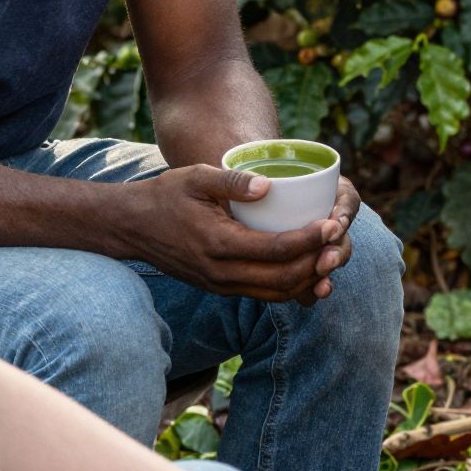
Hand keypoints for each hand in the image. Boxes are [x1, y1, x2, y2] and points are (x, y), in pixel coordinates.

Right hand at [118, 167, 355, 302]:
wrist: (131, 227)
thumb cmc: (165, 195)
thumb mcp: (195, 177)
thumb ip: (231, 180)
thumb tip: (269, 185)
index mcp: (218, 244)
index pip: (276, 250)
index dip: (310, 239)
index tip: (332, 223)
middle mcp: (221, 273)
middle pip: (283, 279)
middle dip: (317, 263)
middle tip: (338, 242)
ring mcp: (221, 285)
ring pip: (276, 293)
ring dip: (307, 279)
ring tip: (329, 256)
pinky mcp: (221, 288)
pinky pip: (264, 293)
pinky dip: (290, 285)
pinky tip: (306, 268)